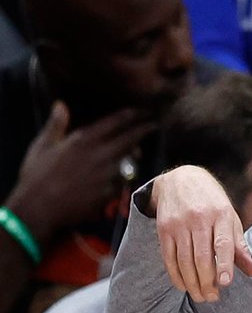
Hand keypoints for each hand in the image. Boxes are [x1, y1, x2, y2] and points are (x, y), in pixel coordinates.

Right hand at [6, 102, 153, 240]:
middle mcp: (99, 154)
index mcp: (83, 140)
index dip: (133, 115)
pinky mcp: (110, 191)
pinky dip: (125, 177)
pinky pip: (124, 181)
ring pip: (131, 160)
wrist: (39, 208)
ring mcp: (107, 174)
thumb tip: (60, 104)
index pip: (115, 122)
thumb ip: (56, 124)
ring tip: (136, 152)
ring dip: (135, 155)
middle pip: (131, 138)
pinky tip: (123, 176)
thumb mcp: (42, 146)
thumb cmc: (36, 175)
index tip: (143, 111)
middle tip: (153, 125)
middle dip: (144, 129)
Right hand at [151, 166, 251, 302]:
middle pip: (202, 257)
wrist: (181, 179)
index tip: (225, 283)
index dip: (224, 265)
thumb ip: (240, 247)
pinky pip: (168, 258)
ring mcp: (179, 224)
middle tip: (213, 298)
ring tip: (201, 296)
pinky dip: (176, 275)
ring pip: (184, 260)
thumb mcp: (231, 218)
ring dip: (192, 283)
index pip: (223, 244)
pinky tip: (184, 286)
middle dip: (207, 282)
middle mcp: (199, 219)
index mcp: (221, 214)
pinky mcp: (163, 229)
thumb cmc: (213, 203)